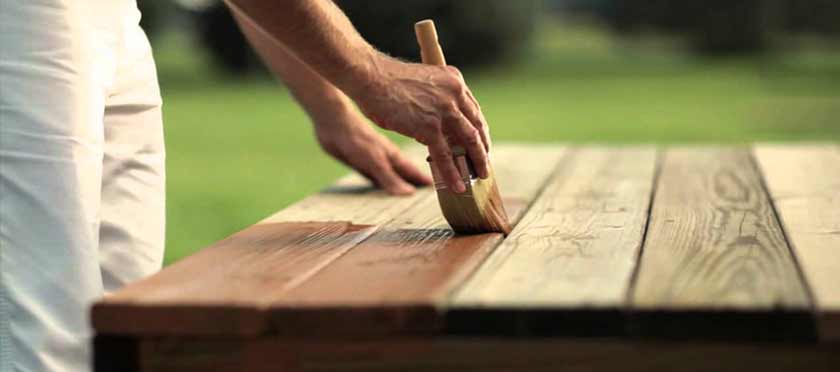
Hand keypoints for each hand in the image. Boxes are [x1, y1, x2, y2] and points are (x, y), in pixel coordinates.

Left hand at [313, 107, 432, 194]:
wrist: (332, 120)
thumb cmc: (356, 137)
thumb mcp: (374, 159)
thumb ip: (389, 177)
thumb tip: (409, 195)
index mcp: (394, 156)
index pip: (415, 171)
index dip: (427, 180)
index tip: (443, 187)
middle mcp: (387, 158)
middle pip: (406, 174)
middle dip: (417, 183)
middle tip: (429, 192)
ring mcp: (375, 159)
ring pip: (392, 174)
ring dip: (401, 182)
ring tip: (411, 194)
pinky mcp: (361, 161)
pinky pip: (376, 176)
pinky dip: (382, 182)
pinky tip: (383, 187)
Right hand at [352, 56, 490, 193]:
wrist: (370, 77)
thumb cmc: (387, 81)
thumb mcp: (422, 83)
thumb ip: (435, 99)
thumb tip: (437, 123)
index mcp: (454, 80)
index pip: (473, 110)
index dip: (479, 130)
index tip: (480, 143)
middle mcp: (454, 93)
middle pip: (477, 126)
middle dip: (482, 148)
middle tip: (484, 164)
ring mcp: (444, 111)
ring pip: (468, 142)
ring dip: (477, 162)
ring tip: (480, 177)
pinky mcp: (429, 127)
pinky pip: (446, 156)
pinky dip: (453, 174)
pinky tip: (457, 186)